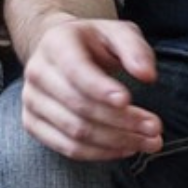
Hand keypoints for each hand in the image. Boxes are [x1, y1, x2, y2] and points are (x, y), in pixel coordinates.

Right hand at [19, 15, 162, 160]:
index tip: (128, 100)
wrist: (62, 52)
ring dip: (116, 142)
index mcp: (56, 43)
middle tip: (155, 128)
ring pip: (76, 132)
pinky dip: (100, 154)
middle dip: (122, 121)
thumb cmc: (95, 42)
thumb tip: (147, 75)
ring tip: (149, 142)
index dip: (101, 89)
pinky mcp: (33, 124)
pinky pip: (68, 148)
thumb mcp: (118, 33)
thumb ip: (134, 49)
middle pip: (79, 106)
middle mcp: (37, 72)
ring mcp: (31, 100)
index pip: (76, 70)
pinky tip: (126, 149)